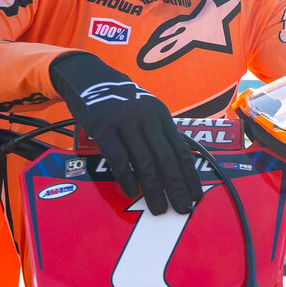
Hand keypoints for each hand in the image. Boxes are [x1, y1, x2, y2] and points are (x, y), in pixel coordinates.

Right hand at [50, 50, 199, 215]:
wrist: (90, 77)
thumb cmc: (121, 101)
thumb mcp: (146, 111)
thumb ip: (160, 134)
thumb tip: (178, 168)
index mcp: (161, 115)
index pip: (180, 150)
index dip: (189, 175)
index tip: (196, 196)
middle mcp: (147, 117)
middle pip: (166, 158)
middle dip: (176, 187)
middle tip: (182, 209)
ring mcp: (125, 121)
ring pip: (144, 161)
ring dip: (153, 188)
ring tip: (159, 208)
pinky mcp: (103, 126)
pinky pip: (118, 157)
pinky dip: (126, 177)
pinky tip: (131, 192)